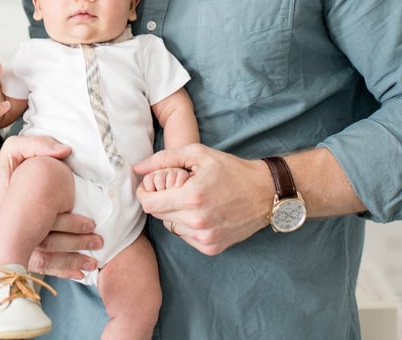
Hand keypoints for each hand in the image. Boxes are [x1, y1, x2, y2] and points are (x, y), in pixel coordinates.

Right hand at [0, 135, 102, 279]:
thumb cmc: (1, 167)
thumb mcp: (15, 148)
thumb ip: (38, 145)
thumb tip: (64, 151)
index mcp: (3, 198)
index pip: (36, 217)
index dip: (66, 223)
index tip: (89, 223)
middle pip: (39, 242)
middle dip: (72, 245)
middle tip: (97, 240)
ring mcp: (0, 241)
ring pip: (36, 260)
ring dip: (66, 263)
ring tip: (91, 262)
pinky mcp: (3, 251)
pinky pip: (29, 266)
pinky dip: (54, 271)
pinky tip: (74, 273)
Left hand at [134, 144, 272, 254]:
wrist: (265, 193)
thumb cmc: (231, 170)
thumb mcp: (197, 154)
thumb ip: (163, 159)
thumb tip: (137, 169)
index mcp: (192, 197)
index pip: (148, 203)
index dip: (145, 193)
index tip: (152, 185)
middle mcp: (197, 221)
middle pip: (158, 215)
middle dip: (161, 200)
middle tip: (176, 188)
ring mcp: (205, 237)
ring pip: (170, 227)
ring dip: (174, 213)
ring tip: (192, 200)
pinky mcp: (211, 248)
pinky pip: (185, 237)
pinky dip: (187, 225)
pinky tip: (201, 212)